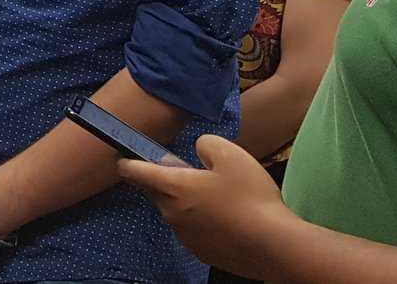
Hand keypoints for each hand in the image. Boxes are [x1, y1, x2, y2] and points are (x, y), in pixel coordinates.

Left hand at [118, 134, 295, 279]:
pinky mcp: (201, 252)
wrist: (273, 245)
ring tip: (220, 198)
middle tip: (196, 174)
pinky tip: (228, 219)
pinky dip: (203, 223)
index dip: (127, 162)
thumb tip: (198, 152)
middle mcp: (171, 213)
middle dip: (167, 182)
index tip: (123, 159)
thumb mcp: (230, 153)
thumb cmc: (250, 196)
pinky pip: (194, 231)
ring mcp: (185, 236)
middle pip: (156, 192)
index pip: (135, 172)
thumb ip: (206, 144)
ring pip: (176, 212)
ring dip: (187, 203)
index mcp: (173, 187)